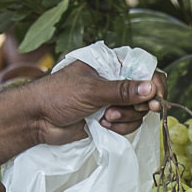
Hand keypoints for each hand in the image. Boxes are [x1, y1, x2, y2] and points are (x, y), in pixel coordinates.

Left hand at [0, 60, 165, 162]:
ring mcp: (113, 101)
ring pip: (138, 111)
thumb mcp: (91, 90)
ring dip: (125, 119)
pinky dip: (119, 128)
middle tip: (122, 111)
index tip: (155, 100)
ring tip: (104, 119)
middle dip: (136, 106)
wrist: (36, 119)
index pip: (144, 68)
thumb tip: (151, 88)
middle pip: (146, 93)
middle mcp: (115, 81)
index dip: (154, 84)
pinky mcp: (109, 119)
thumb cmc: (58, 96)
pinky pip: (128, 124)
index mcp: (111, 64)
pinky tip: (102, 126)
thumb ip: (122, 90)